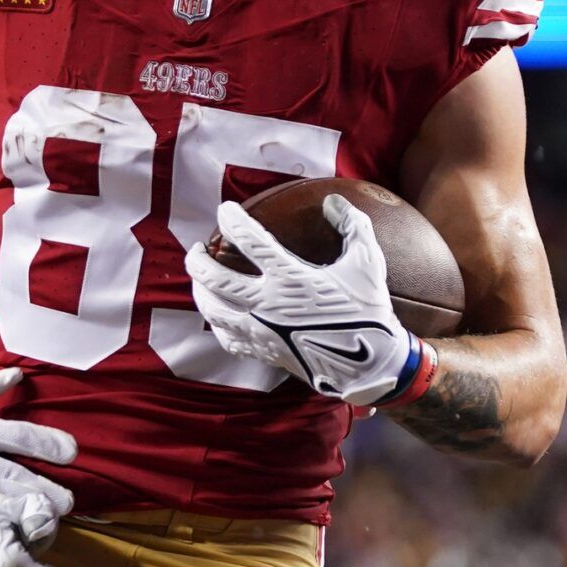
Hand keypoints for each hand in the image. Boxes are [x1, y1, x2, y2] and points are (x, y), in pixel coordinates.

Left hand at [184, 195, 421, 404]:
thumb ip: (353, 225)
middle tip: (196, 248)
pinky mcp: (264, 352)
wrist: (370, 365)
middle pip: (216, 278)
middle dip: (198, 260)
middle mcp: (268, 304)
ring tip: (198, 280)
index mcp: (290, 278)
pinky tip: (218, 316)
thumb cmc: (368, 312)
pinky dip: (217, 324)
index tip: (224, 209)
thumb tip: (334, 201)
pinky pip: (228, 338)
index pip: (250, 240)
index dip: (232, 220)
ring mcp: (262, 331)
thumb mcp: (368, 263)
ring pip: (213, 309)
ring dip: (199, 291)